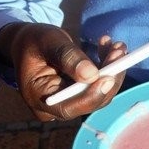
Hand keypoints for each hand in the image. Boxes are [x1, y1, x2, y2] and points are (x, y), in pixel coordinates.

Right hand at [0, 23, 126, 120]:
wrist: (28, 43)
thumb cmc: (34, 40)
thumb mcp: (49, 42)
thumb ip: (68, 57)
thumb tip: (92, 75)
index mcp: (39, 99)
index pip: (68, 108)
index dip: (91, 96)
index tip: (108, 78)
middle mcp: (55, 108)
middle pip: (89, 102)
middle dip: (109, 78)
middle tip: (120, 52)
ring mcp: (69, 103)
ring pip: (99, 93)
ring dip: (112, 70)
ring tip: (118, 47)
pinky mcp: (80, 96)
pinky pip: (99, 86)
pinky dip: (108, 68)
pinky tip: (109, 48)